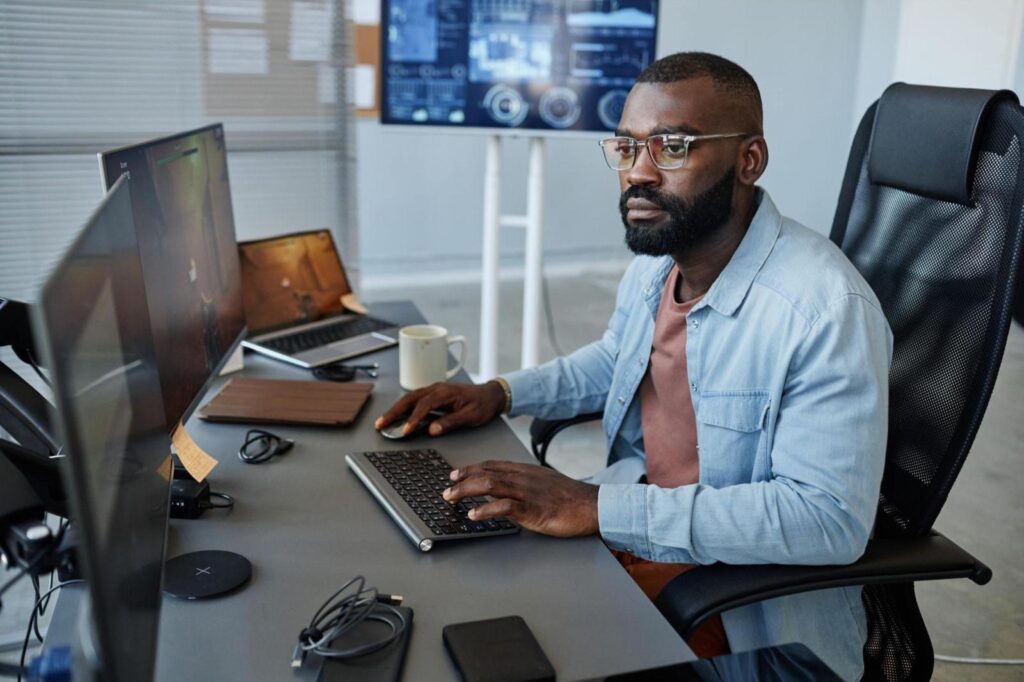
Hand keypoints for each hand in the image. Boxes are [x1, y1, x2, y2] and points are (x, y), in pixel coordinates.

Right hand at [374, 381, 505, 436]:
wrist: (491, 394)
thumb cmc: (482, 404)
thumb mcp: (470, 416)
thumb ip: (451, 422)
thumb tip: (432, 429)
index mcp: (445, 392)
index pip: (424, 405)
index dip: (413, 418)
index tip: (405, 431)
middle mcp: (437, 388)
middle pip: (410, 399)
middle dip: (393, 412)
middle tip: (381, 424)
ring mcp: (434, 390)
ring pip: (410, 398)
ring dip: (395, 409)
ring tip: (383, 421)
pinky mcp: (434, 394)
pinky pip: (415, 399)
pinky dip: (403, 407)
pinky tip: (397, 415)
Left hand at [443, 460, 598, 537]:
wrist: (592, 505)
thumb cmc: (570, 498)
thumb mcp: (543, 484)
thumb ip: (524, 485)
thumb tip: (503, 493)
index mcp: (526, 471)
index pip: (492, 465)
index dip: (471, 469)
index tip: (455, 474)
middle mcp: (523, 477)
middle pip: (486, 473)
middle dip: (462, 480)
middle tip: (447, 489)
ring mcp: (527, 492)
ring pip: (490, 485)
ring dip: (466, 491)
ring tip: (451, 499)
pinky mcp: (533, 509)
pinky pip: (505, 506)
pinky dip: (486, 510)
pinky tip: (474, 515)